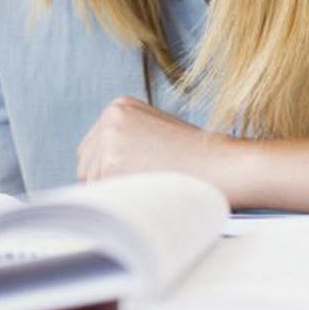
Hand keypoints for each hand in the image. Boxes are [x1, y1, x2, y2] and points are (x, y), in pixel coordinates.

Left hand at [76, 96, 234, 188]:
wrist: (223, 165)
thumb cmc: (198, 157)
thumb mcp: (157, 132)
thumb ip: (127, 142)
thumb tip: (97, 172)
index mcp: (119, 107)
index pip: (92, 147)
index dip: (106, 170)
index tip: (126, 182)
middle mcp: (110, 118)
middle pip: (86, 162)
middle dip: (105, 181)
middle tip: (136, 193)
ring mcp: (109, 139)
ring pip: (91, 180)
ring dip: (114, 193)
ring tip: (147, 194)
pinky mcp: (111, 163)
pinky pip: (101, 193)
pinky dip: (119, 203)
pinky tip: (144, 200)